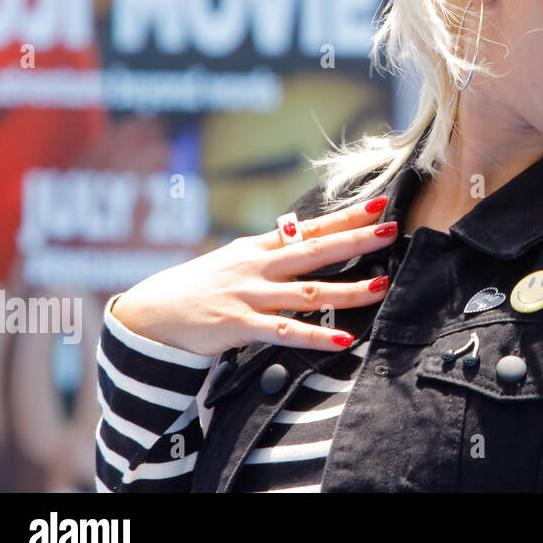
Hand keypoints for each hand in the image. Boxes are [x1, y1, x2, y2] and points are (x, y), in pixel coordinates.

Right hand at [109, 199, 398, 355]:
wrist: (150, 314)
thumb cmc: (198, 286)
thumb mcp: (235, 259)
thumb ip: (270, 250)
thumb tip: (303, 234)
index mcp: (259, 247)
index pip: (310, 227)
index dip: (345, 215)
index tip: (379, 202)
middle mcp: (258, 266)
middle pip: (316, 250)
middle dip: (356, 240)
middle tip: (392, 230)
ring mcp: (250, 295)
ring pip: (308, 292)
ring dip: (348, 291)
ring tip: (381, 288)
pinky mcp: (240, 325)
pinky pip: (285, 332)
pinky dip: (316, 337)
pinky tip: (343, 341)